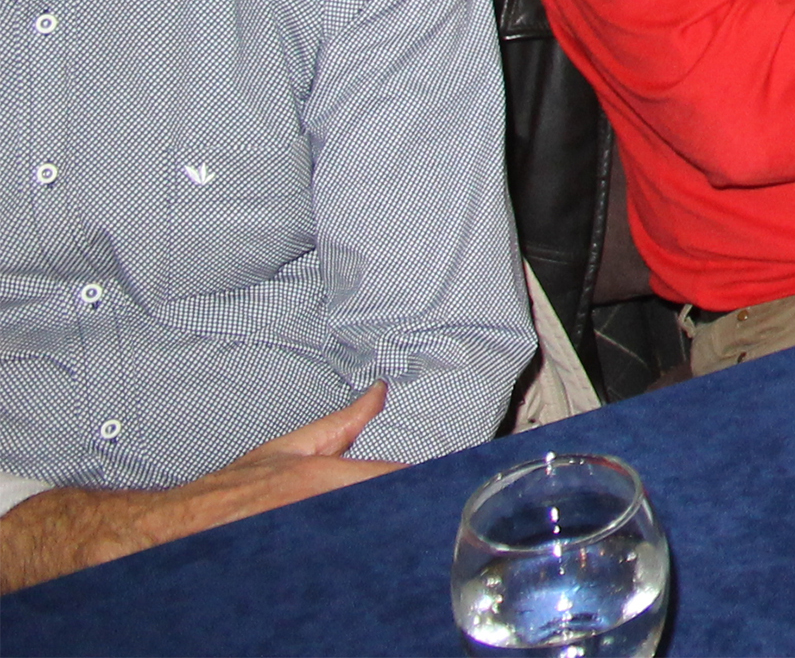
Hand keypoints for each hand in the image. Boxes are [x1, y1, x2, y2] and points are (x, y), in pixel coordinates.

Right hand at [0, 385, 395, 593]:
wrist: (170, 531)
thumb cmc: (224, 493)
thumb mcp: (286, 447)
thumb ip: (340, 424)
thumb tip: (379, 395)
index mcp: (319, 480)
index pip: (393, 481)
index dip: (425, 487)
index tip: (448, 487)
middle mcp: (316, 513)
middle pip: (385, 518)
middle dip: (405, 518)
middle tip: (427, 520)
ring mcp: (307, 547)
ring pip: (364, 546)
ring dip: (380, 541)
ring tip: (399, 544)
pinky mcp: (295, 575)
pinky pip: (338, 570)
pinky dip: (353, 566)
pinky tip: (363, 569)